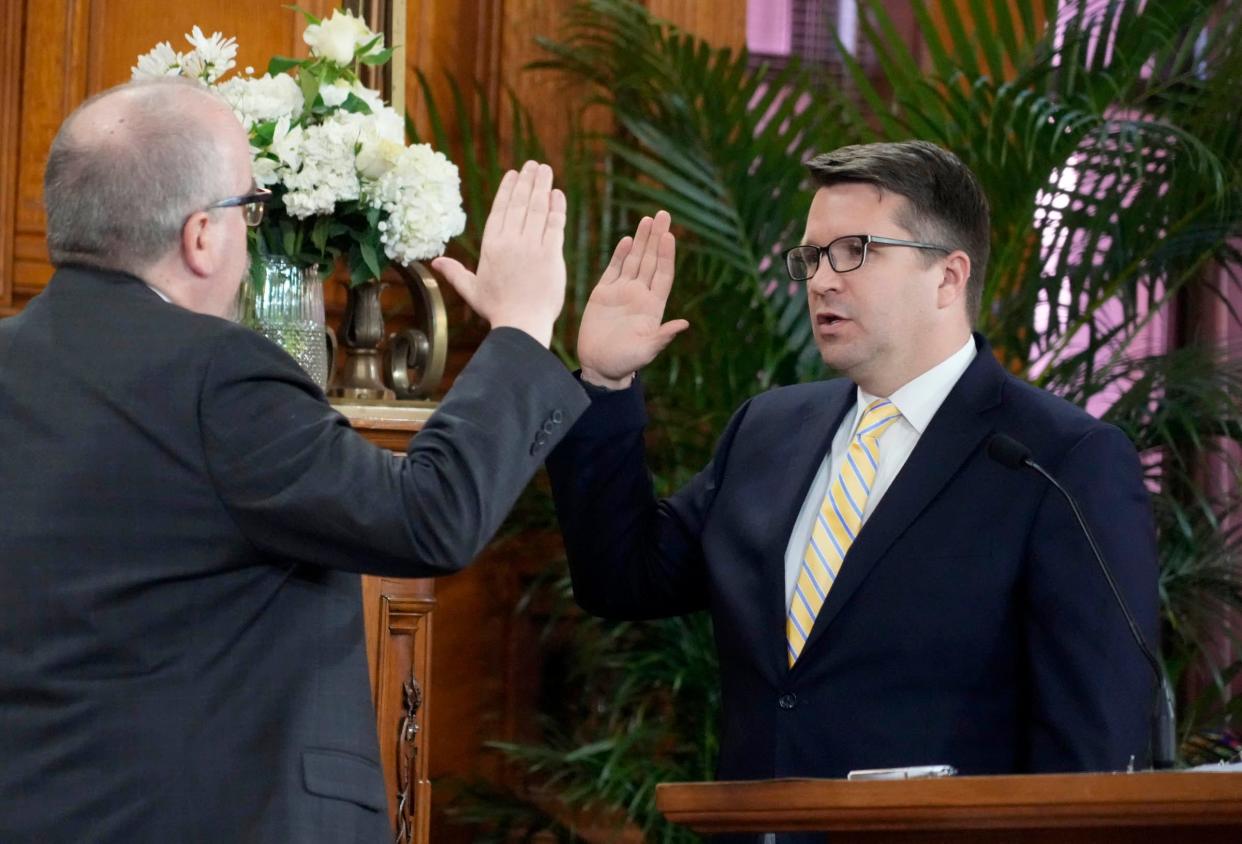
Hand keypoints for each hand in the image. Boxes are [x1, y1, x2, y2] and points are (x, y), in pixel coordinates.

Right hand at [432, 161, 565, 346]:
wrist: (521, 325)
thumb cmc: (497, 310)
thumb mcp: (471, 290)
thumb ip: (455, 273)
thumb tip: (435, 263)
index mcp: (491, 246)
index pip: (500, 210)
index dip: (507, 189)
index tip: (513, 174)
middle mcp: (510, 242)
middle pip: (519, 204)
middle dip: (527, 181)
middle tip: (533, 165)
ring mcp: (531, 247)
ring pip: (537, 209)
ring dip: (542, 187)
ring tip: (546, 171)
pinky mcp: (551, 255)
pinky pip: (554, 225)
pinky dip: (556, 208)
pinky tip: (557, 195)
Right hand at [578, 210, 688, 388]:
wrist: (600, 366)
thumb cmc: (625, 362)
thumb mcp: (645, 351)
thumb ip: (662, 337)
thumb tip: (683, 324)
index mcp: (652, 306)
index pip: (663, 274)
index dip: (666, 255)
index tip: (669, 235)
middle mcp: (639, 295)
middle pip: (651, 260)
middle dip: (656, 238)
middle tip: (663, 214)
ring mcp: (621, 292)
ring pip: (634, 260)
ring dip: (641, 240)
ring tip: (648, 219)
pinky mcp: (603, 294)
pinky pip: (613, 269)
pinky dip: (620, 255)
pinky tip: (627, 240)